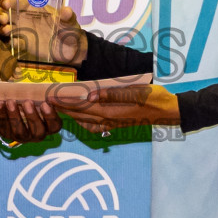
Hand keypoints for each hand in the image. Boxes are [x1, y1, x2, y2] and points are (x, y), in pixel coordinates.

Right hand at [0, 0, 87, 66]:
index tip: (6, 4)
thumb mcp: (70, 22)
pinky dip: (9, 42)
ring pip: (5, 26)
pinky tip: (13, 43)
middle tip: (3, 19)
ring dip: (2, 27)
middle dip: (0, 14)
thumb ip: (68, 17)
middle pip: (6, 12)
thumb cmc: (69, 30)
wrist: (70, 49)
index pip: (18, 1)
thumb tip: (67, 10)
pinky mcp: (24, 44)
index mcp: (34, 8)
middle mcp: (25, 18)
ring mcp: (23, 31)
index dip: (10, 1)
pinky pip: (12, 42)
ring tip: (7, 30)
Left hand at [0, 99, 64, 146]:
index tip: (45, 104)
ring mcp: (21, 136)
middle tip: (27, 102)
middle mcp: (36, 134)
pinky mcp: (6, 133)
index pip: (55, 126)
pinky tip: (0, 103)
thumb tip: (44, 90)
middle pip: (38, 131)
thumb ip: (42, 97)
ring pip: (19, 131)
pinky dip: (1, 113)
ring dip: (15, 115)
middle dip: (32, 117)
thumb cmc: (29, 103)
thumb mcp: (38, 100)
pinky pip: (4, 126)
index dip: (51, 116)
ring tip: (11, 101)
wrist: (12, 109)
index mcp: (47, 126)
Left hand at [48, 83, 179, 133]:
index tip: (51, 97)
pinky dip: (85, 122)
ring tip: (61, 109)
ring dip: (72, 116)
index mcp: (110, 111)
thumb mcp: (134, 92)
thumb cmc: (153, 98)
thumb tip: (90, 94)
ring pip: (86, 122)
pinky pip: (96, 125)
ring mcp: (113, 124)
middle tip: (49, 102)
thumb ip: (112, 94)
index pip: (82, 106)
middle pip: (80, 115)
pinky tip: (82, 118)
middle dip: (64, 109)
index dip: (65, 102)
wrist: (168, 111)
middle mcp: (109, 120)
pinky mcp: (118, 124)